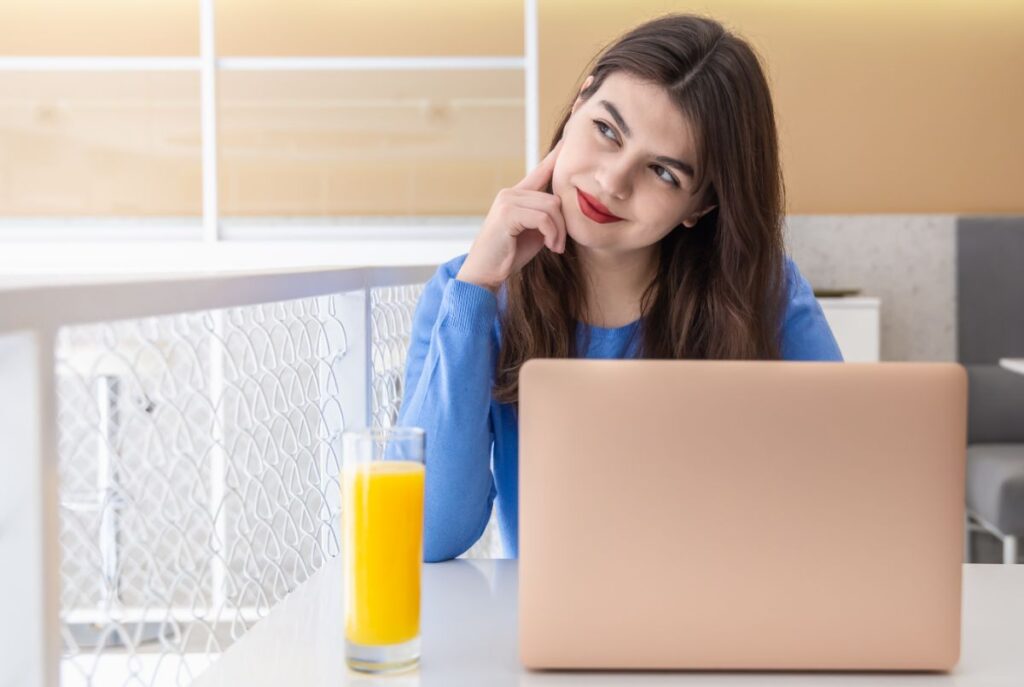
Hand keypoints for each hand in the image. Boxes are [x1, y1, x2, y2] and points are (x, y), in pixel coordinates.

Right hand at [456, 139, 566, 292]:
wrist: (485, 273)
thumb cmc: (510, 255)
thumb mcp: (534, 232)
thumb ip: (546, 216)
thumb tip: (567, 208)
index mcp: (516, 195)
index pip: (541, 170)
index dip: (557, 155)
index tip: (570, 136)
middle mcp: (510, 192)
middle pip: (554, 197)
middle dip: (563, 224)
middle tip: (559, 244)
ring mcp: (507, 200)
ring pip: (551, 207)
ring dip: (558, 231)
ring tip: (554, 247)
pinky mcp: (507, 213)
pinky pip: (543, 218)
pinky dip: (551, 234)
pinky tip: (550, 247)